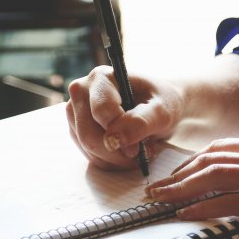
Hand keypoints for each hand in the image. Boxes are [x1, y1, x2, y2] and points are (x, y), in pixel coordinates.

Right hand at [66, 66, 183, 169]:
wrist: (159, 106)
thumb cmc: (161, 102)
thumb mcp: (162, 111)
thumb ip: (140, 122)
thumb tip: (114, 139)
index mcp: (101, 78)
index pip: (101, 112)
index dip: (120, 134)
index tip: (139, 147)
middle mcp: (82, 91)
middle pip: (88, 134)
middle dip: (117, 152)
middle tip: (141, 153)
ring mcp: (76, 112)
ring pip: (88, 148)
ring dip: (116, 158)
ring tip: (138, 150)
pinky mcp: (77, 130)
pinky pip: (90, 155)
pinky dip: (111, 161)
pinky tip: (126, 152)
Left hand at [147, 136, 238, 236]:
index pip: (218, 148)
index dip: (190, 162)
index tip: (174, 176)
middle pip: (208, 160)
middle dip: (176, 175)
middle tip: (155, 189)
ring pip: (213, 177)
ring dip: (180, 190)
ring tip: (160, 201)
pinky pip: (231, 202)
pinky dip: (204, 207)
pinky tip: (186, 214)